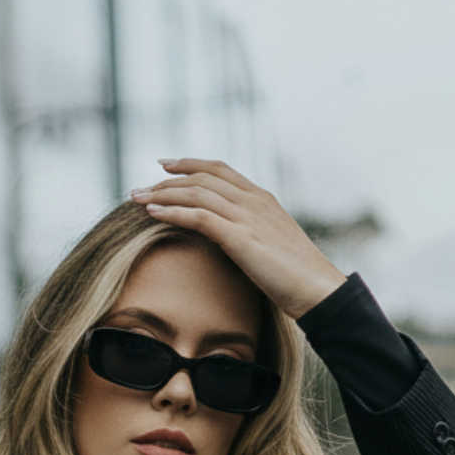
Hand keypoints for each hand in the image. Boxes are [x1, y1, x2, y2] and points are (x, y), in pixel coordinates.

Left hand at [132, 159, 346, 318]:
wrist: (318, 290)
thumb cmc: (297, 277)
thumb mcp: (273, 246)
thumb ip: (253, 234)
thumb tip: (232, 240)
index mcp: (262, 199)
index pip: (220, 170)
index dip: (189, 165)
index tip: (164, 166)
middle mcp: (253, 200)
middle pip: (202, 178)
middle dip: (166, 180)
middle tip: (139, 188)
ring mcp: (247, 216)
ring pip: (195, 193)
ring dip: (161, 194)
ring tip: (136, 199)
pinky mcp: (240, 237)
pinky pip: (198, 216)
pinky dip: (172, 212)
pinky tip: (152, 214)